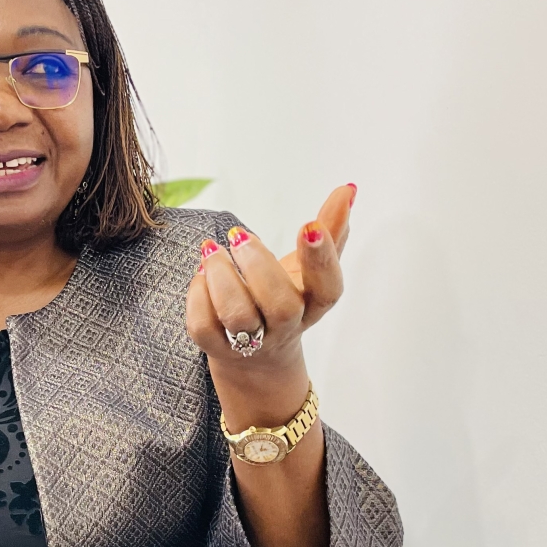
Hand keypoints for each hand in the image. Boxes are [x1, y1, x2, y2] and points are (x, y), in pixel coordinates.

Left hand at [185, 184, 354, 406]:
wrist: (258, 357)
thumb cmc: (287, 299)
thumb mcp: (309, 268)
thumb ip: (330, 229)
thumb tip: (348, 189)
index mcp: (314, 304)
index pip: (328, 288)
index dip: (321, 259)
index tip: (308, 225)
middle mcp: (286, 327)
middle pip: (281, 306)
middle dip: (258, 266)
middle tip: (240, 234)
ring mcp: (251, 343)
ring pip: (238, 317)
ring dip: (222, 278)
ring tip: (212, 249)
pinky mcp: (216, 348)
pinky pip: (203, 327)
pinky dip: (198, 296)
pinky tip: (201, 274)